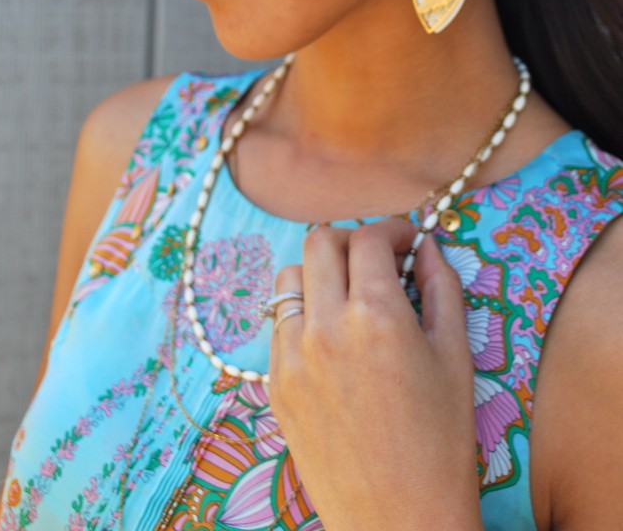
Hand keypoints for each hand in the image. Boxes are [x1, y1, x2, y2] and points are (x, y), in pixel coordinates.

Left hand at [268, 218, 482, 530]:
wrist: (399, 520)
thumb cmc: (442, 442)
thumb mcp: (456, 356)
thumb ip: (442, 287)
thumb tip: (428, 246)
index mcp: (375, 316)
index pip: (369, 238)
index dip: (393, 230)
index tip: (407, 242)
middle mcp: (324, 327)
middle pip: (320, 241)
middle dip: (352, 241)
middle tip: (377, 262)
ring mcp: (291, 356)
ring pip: (290, 277)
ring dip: (321, 273)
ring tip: (350, 298)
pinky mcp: (275, 384)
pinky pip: (279, 324)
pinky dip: (304, 314)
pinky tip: (332, 338)